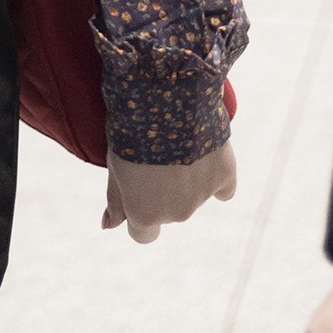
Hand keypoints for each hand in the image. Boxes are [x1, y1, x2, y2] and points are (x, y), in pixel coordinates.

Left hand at [103, 140, 235, 242]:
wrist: (162, 99)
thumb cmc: (129, 131)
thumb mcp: (114, 165)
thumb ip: (116, 199)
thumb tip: (107, 226)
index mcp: (145, 213)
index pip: (144, 234)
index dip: (140, 212)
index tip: (139, 190)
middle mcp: (176, 213)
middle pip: (170, 210)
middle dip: (164, 189)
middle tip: (156, 154)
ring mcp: (202, 196)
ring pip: (195, 195)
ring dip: (188, 177)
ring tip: (176, 141)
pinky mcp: (224, 175)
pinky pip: (223, 186)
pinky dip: (216, 174)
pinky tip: (206, 153)